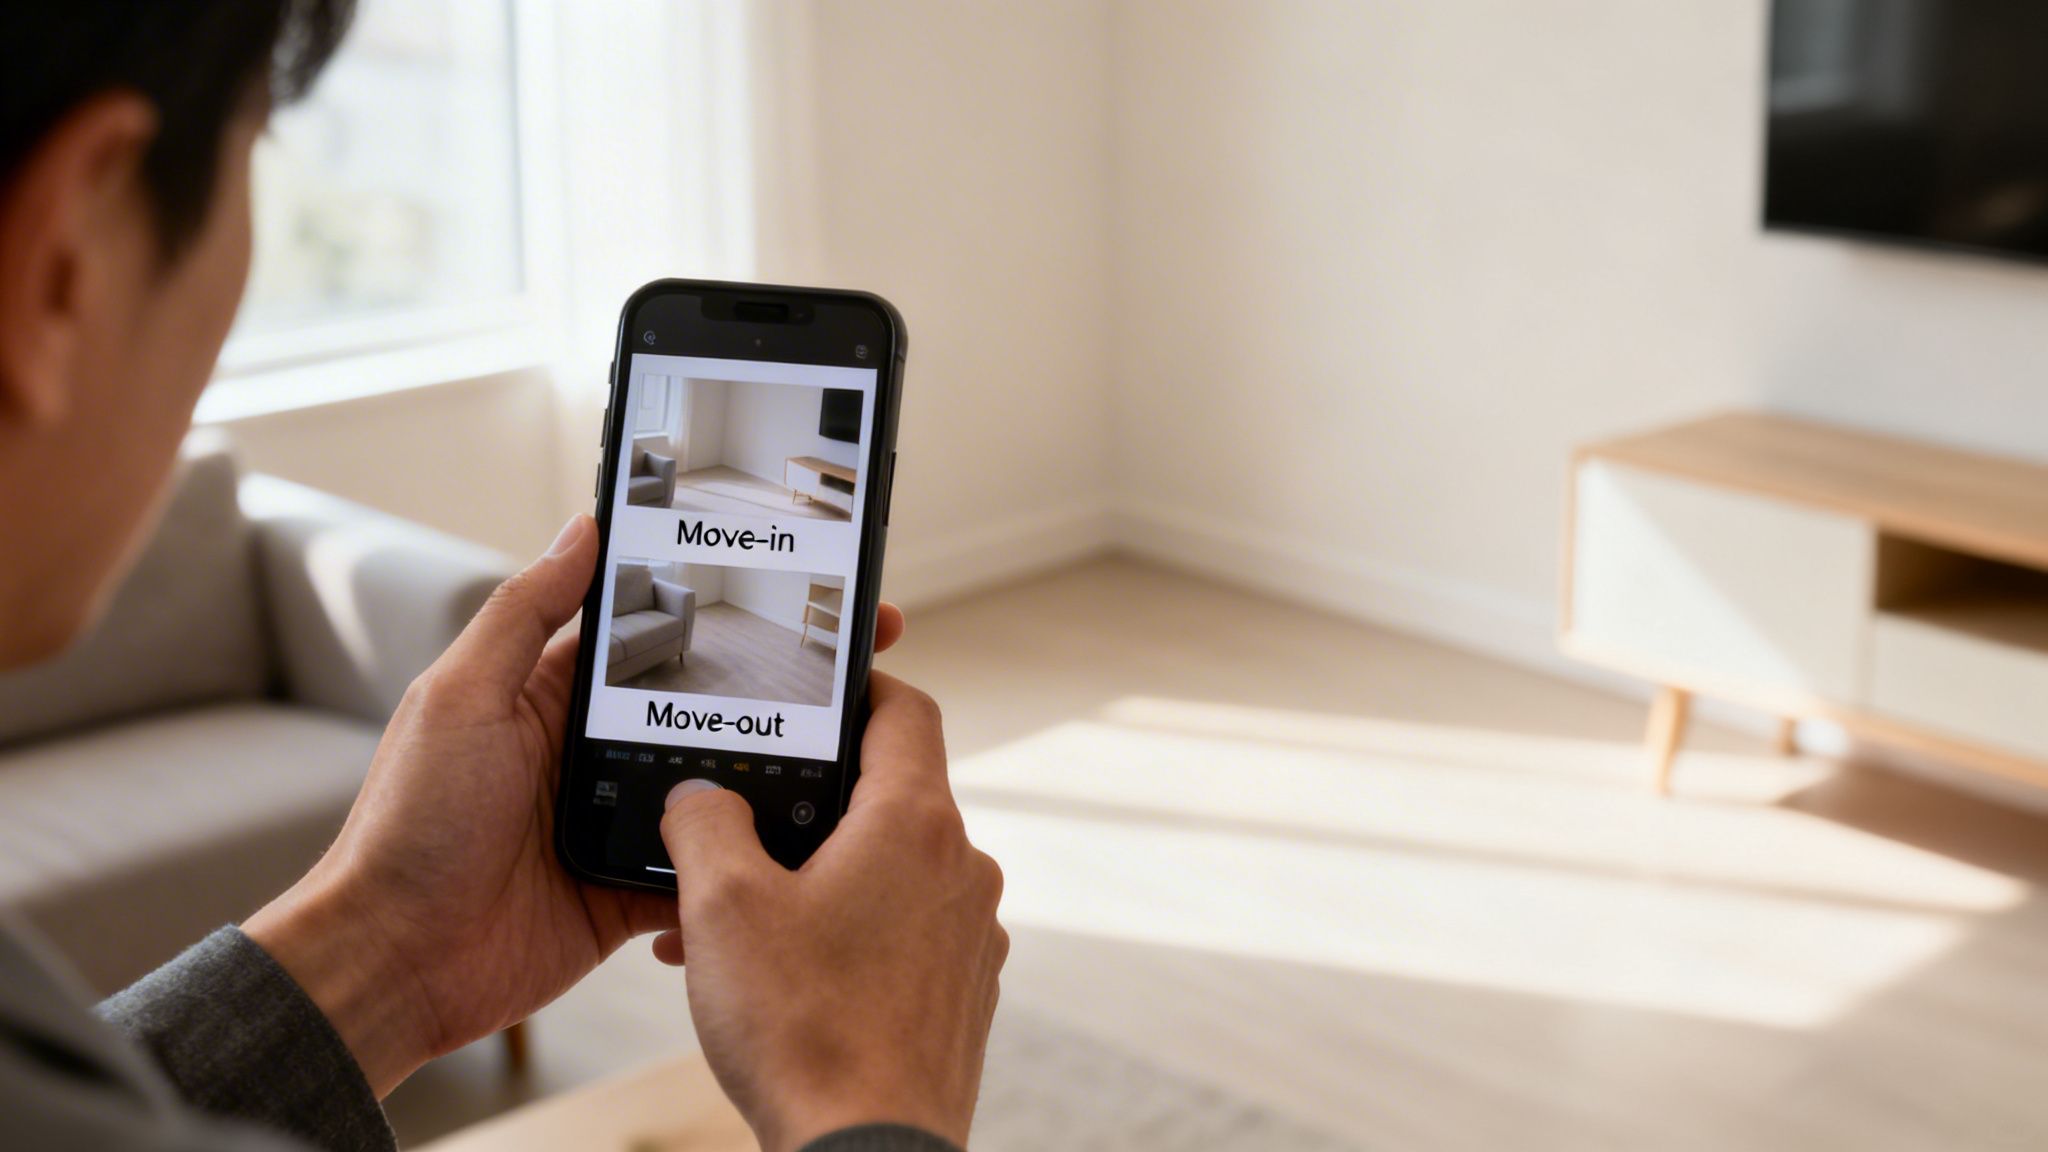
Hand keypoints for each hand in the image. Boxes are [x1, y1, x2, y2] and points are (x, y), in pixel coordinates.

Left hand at [246, 513, 908, 1095]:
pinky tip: (801, 836)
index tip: (785, 581)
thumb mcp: (461, 697)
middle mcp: (590, 752)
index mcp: (550, 694)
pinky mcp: (632, 889)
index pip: (649, 632)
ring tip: (851, 742)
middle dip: (774, 682)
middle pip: (701, 705)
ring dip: (771, 769)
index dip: (718, 603)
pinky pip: (704, 866)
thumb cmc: (408, 825)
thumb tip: (583, 528)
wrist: (395, 962)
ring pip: (716, 784)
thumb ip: (524, 613)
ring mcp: (616, 821)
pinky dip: (744, 859)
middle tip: (856, 656)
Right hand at [659, 672, 1006, 1151]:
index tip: (819, 690)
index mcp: (916, 824)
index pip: (904, 710)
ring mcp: (970, 935)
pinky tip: (778, 974)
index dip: (859, 686)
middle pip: (888, 797)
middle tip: (742, 828)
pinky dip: (844, 934)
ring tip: (737, 922)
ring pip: (888, 872)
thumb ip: (705, 824)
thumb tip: (700, 797)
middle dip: (808, 808)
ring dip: (815, 880)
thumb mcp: (721, 908)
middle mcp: (961, 869)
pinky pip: (901, 933)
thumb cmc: (804, 1032)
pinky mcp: (962, 992)